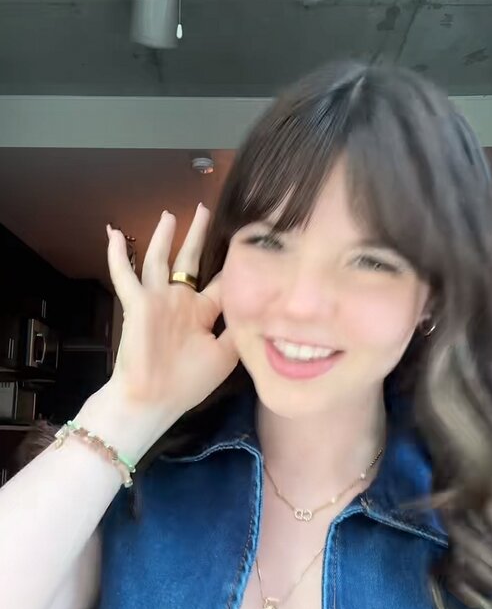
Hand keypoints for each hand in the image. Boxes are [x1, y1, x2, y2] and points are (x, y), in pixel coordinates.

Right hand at [105, 204, 238, 426]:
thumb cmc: (187, 383)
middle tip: (203, 209)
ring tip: (168, 214)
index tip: (240, 241)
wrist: (152, 400)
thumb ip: (238, 328)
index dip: (229, 262)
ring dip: (163, 237)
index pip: (218, 281)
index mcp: (201, 314)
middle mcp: (180, 303)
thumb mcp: (225, 354)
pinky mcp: (137, 303)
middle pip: (190, 261)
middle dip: (197, 235)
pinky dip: (118, 254)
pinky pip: (125, 274)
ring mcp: (157, 301)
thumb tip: (260, 308)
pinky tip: (114, 233)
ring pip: (160, 259)